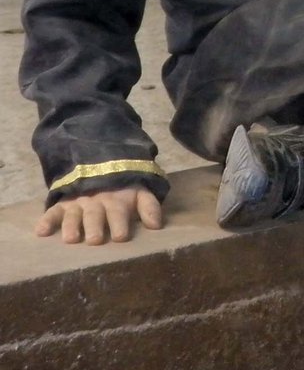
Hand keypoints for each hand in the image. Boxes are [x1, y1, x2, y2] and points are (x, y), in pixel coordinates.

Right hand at [35, 187, 163, 245]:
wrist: (102, 167)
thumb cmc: (124, 189)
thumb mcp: (140, 193)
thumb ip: (149, 207)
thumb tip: (157, 225)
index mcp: (117, 201)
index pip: (119, 212)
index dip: (120, 223)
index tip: (121, 237)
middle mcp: (97, 202)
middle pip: (95, 215)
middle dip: (96, 227)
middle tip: (96, 240)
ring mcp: (78, 203)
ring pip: (74, 215)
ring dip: (72, 226)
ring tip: (71, 239)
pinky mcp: (62, 204)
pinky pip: (52, 211)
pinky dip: (46, 220)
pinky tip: (41, 232)